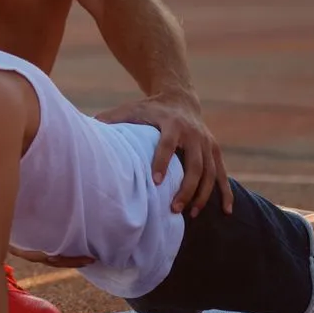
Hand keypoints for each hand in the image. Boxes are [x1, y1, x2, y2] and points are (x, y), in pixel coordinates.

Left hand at [97, 89, 226, 214]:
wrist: (180, 98)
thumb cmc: (150, 109)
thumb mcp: (131, 109)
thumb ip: (112, 119)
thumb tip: (88, 127)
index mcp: (172, 124)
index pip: (167, 145)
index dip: (162, 162)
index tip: (155, 183)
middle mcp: (193, 134)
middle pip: (194, 164)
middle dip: (186, 188)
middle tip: (174, 209)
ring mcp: (207, 143)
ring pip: (210, 172)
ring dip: (201, 195)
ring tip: (190, 214)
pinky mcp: (215, 150)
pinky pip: (222, 174)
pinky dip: (225, 193)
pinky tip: (226, 211)